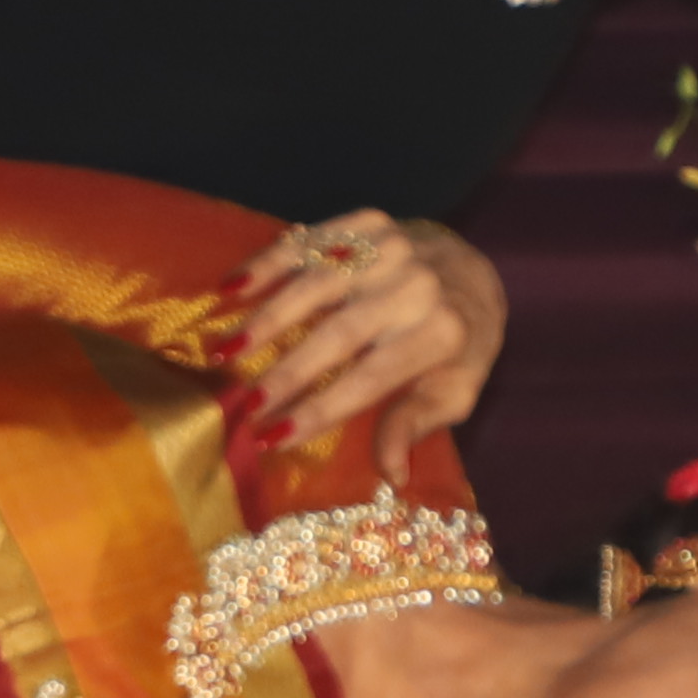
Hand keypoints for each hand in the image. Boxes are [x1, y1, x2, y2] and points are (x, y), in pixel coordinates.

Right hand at [231, 214, 506, 461]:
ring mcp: (391, 248)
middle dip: (286, 372)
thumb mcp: (454, 392)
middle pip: (338, 334)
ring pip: (316, 285)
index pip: (370, 379)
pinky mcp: (368, 222)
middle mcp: (417, 287)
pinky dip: (267, 264)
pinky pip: (310, 242)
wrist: (474, 268)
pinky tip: (230, 288)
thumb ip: (417, 426)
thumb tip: (391, 476)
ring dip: (264, 319)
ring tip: (223, 353)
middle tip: (243, 404)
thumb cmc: (458, 345)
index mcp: (441, 334)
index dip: (319, 409)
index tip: (271, 438)